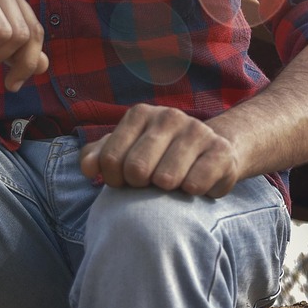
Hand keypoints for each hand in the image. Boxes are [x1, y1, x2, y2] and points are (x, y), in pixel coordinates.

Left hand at [78, 104, 241, 197]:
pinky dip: (191, 194)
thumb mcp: (126, 152)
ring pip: (166, 179)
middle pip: (136, 169)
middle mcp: (169, 116)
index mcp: (140, 114)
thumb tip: (87, 168)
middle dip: (140, 186)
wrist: (211, 153)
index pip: (110, 160)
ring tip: (173, 184)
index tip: (125, 182)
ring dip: (167, 192)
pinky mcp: (221, 151)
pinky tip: (194, 185)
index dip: (114, 181)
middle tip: (150, 185)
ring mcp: (197, 131)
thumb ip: (99, 156)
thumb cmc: (158, 157)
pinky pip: (195, 185)